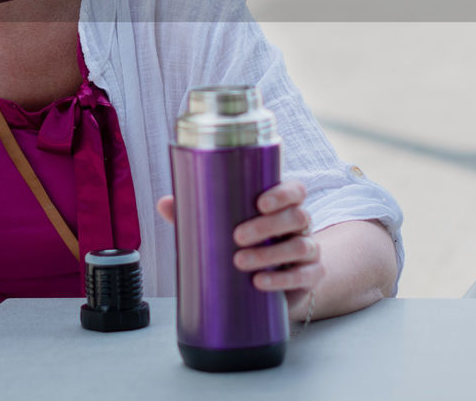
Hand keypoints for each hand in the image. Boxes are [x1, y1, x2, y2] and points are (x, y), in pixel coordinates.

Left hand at [156, 180, 323, 320]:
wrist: (274, 285)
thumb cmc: (249, 246)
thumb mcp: (225, 229)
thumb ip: (198, 215)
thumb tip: (165, 203)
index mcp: (283, 207)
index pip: (295, 191)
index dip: (282, 194)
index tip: (259, 202)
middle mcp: (301, 226)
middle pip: (298, 216)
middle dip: (267, 225)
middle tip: (236, 236)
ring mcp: (309, 251)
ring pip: (300, 246)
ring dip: (270, 254)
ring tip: (240, 261)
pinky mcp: (310, 277)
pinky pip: (305, 276)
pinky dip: (282, 280)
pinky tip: (260, 282)